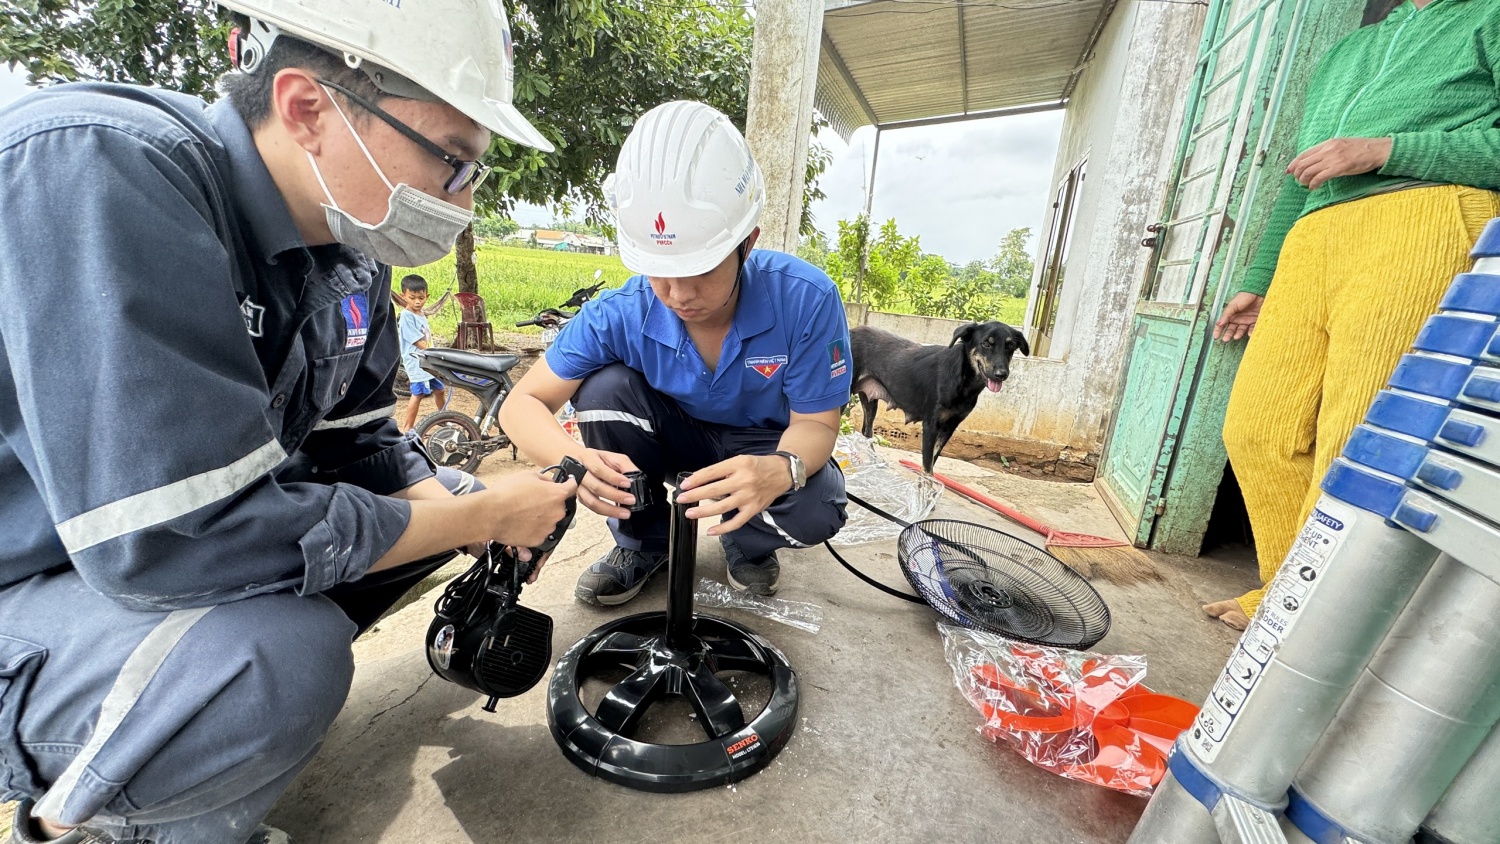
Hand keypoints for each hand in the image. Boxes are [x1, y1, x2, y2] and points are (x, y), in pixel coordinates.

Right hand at [475, 470, 576, 550]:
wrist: (491, 514)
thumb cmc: (507, 493)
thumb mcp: (528, 475)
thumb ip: (545, 478)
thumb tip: (550, 482)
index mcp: (557, 494)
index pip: (572, 487)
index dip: (570, 483)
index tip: (569, 483)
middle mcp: (557, 512)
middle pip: (559, 506)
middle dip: (550, 502)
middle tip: (533, 499)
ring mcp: (549, 528)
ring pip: (550, 520)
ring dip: (542, 516)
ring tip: (524, 512)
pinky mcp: (539, 540)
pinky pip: (540, 532)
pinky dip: (534, 529)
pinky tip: (521, 522)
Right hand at [576, 448, 640, 519]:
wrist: (576, 461)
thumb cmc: (596, 459)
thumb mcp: (611, 456)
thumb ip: (624, 465)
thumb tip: (636, 476)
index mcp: (588, 458)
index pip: (599, 469)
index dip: (613, 477)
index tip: (628, 483)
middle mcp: (579, 473)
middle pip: (595, 487)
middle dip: (615, 495)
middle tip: (631, 500)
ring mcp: (577, 487)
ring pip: (591, 501)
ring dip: (609, 509)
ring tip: (625, 513)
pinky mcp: (579, 497)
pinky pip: (591, 508)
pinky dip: (605, 512)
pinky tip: (616, 513)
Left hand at [678, 454, 792, 535]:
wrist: (782, 473)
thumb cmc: (758, 466)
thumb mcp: (740, 460)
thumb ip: (723, 470)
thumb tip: (701, 481)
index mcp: (738, 465)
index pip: (712, 472)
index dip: (696, 480)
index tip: (684, 485)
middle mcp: (743, 481)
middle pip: (714, 490)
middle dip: (695, 495)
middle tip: (681, 499)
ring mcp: (748, 497)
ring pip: (722, 507)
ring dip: (704, 512)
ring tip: (690, 513)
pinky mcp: (753, 509)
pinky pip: (736, 522)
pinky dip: (723, 529)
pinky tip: (710, 531)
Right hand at [1214, 292, 1263, 341]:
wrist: (1258, 293)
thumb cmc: (1244, 297)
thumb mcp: (1232, 305)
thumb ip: (1226, 315)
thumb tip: (1219, 324)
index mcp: (1231, 315)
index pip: (1222, 325)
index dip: (1218, 331)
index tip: (1216, 337)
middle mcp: (1238, 319)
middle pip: (1231, 329)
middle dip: (1228, 335)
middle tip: (1225, 340)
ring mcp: (1246, 320)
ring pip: (1241, 330)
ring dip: (1238, 334)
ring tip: (1236, 337)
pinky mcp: (1255, 321)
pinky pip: (1252, 328)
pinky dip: (1251, 332)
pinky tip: (1249, 334)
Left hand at [1287, 137, 1391, 189]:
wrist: (1377, 150)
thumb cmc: (1361, 149)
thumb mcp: (1341, 145)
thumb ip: (1328, 151)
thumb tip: (1315, 161)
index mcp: (1328, 143)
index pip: (1304, 153)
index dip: (1294, 163)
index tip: (1289, 171)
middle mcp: (1328, 149)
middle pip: (1303, 163)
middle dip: (1297, 174)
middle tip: (1299, 181)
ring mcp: (1333, 158)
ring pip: (1308, 171)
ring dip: (1304, 180)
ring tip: (1307, 185)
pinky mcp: (1339, 167)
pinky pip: (1319, 177)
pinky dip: (1313, 184)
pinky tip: (1314, 187)